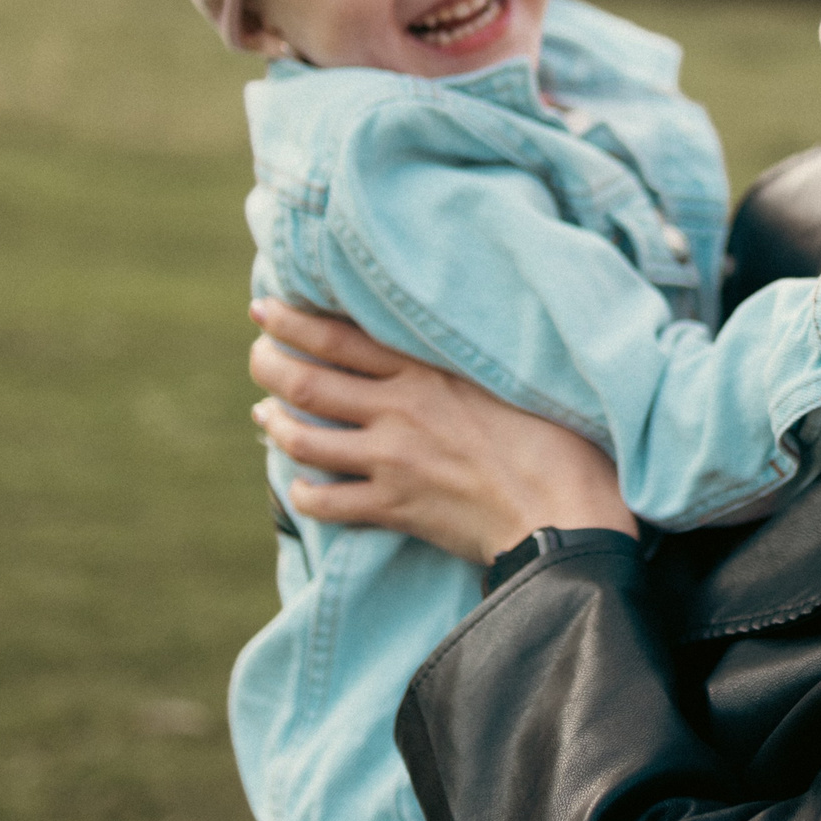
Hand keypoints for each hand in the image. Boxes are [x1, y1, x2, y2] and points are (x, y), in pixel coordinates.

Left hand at [248, 299, 635, 564]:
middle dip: (269, 365)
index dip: (293, 320)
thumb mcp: (510, 377)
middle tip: (257, 356)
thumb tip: (439, 339)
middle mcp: (400, 409)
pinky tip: (301, 485)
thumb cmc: (557, 438)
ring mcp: (392, 461)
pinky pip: (325, 501)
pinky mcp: (395, 508)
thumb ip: (463, 359)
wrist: (564, 512)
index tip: (265, 308)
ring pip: (304, 439)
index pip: (340, 336)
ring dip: (274, 426)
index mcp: (428, 370)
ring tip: (264, 415)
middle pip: (307, 382)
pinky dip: (303, 491)